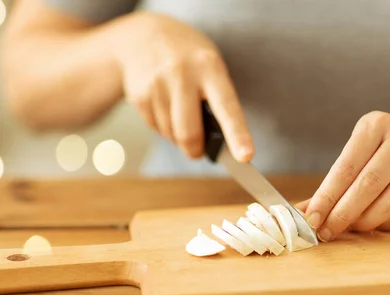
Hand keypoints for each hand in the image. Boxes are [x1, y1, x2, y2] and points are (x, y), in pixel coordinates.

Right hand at [111, 12, 252, 160]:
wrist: (142, 36)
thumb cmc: (189, 59)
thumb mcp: (210, 66)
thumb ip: (217, 100)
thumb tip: (218, 145)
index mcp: (210, 67)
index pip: (227, 108)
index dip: (238, 135)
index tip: (246, 157)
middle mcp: (182, 75)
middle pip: (189, 133)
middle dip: (195, 151)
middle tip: (198, 151)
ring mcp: (157, 84)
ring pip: (171, 135)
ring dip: (177, 136)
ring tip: (179, 112)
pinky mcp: (139, 95)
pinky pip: (155, 128)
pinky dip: (163, 127)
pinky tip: (164, 106)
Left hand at [298, 111, 389, 241]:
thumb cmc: (380, 152)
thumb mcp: (356, 153)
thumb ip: (331, 183)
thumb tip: (303, 212)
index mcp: (375, 125)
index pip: (346, 167)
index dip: (327, 196)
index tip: (311, 219)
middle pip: (368, 184)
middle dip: (343, 213)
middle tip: (326, 232)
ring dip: (365, 221)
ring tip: (349, 229)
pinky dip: (385, 222)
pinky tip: (373, 223)